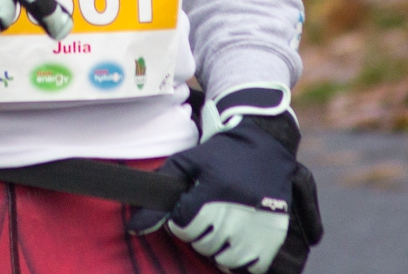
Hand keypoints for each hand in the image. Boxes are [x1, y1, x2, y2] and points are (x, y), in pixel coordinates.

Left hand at [127, 87, 322, 273]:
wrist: (265, 145)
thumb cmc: (221, 154)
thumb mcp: (188, 162)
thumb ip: (160, 192)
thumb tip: (132, 228)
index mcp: (212, 192)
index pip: (183, 226)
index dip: (182, 219)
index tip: (190, 207)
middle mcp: (236, 211)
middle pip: (203, 244)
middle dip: (200, 232)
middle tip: (209, 214)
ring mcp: (257, 226)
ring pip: (225, 259)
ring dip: (220, 248)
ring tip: (224, 227)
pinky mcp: (275, 235)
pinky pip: (252, 266)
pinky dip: (242, 260)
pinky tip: (239, 240)